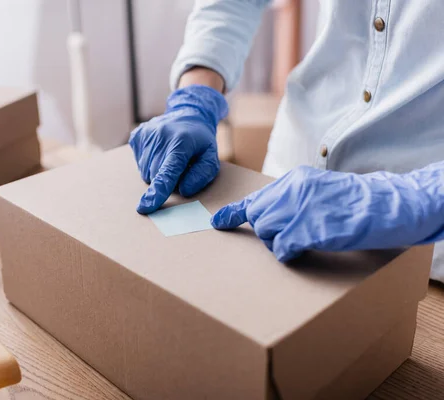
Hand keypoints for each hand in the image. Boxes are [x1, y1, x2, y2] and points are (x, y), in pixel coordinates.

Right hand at [129, 84, 227, 213]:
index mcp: (181, 142)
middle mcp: (160, 136)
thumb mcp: (211, 158)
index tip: (146, 206)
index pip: (168, 171)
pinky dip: (149, 163)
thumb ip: (203, 175)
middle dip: (167, 180)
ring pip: (146, 172)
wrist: (188, 114)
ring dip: (158, 172)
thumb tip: (184, 190)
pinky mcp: (136, 136)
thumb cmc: (200, 142)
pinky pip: (139, 163)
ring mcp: (146, 135)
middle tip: (179, 166)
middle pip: (156, 175)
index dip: (158, 190)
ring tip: (169, 158)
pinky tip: (159, 152)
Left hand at [211, 164, 443, 261]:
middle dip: (269, 232)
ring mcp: (299, 209)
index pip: (256, 197)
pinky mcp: (308, 230)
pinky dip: (289, 253)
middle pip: (259, 218)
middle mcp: (291, 191)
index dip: (234, 213)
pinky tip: (305, 249)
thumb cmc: (357, 202)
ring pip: (266, 232)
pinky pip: (281, 248)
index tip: (218, 223)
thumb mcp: (321, 189)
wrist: (387, 204)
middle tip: (294, 235)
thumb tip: (270, 214)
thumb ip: (294, 197)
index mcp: (295, 179)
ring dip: (279, 242)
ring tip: (306, 240)